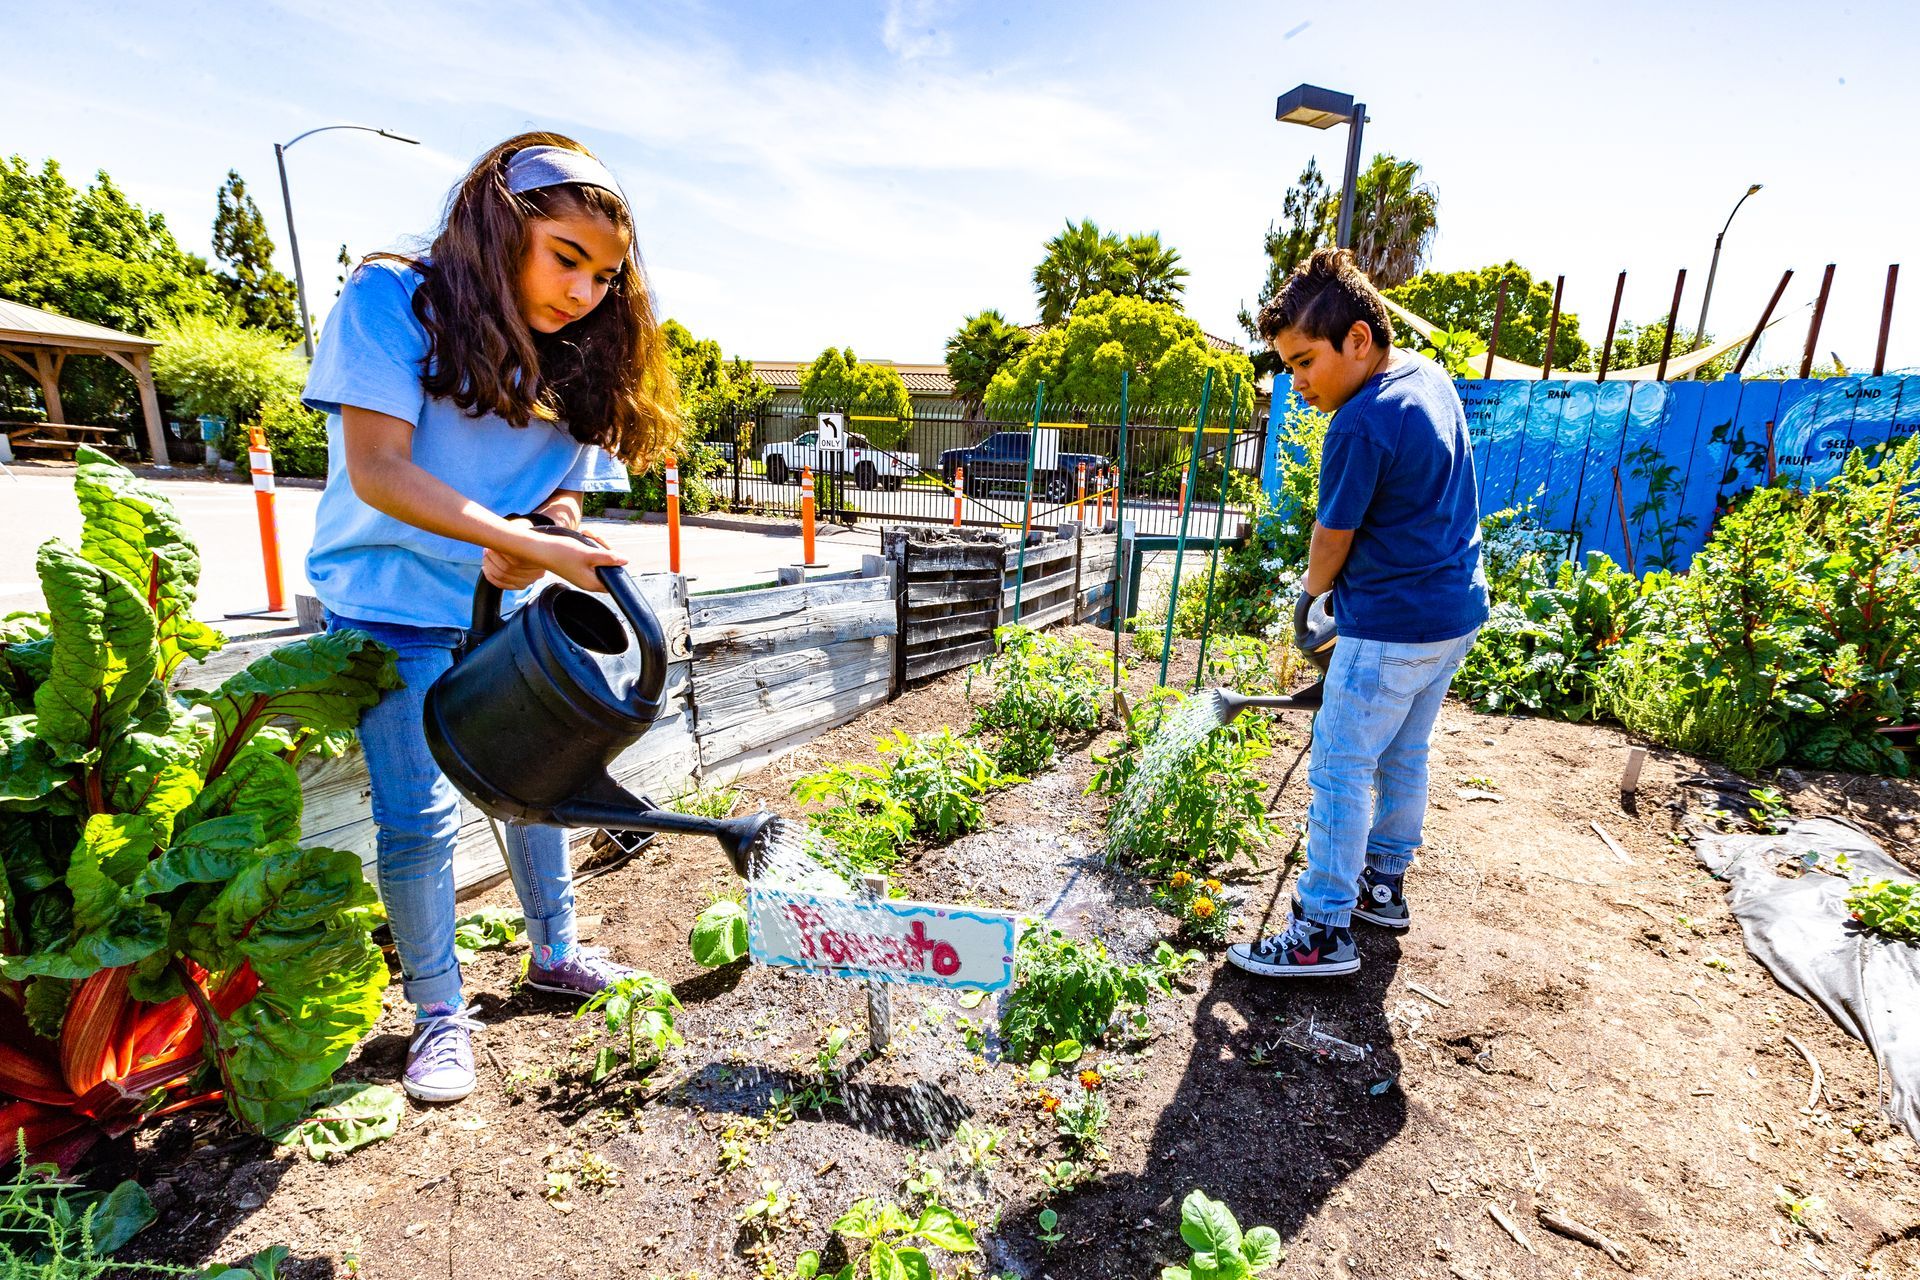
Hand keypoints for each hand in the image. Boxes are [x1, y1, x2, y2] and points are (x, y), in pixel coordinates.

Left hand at [481, 519, 546, 589]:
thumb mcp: (523, 532)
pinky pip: (502, 584)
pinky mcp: (520, 586)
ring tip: (485, 556)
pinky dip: (490, 577)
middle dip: (492, 558)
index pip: (515, 561)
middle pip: (507, 569)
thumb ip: (514, 534)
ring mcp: (529, 581)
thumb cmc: (526, 536)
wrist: (536, 546)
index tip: (492, 544)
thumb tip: (497, 535)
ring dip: (489, 565)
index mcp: (539, 558)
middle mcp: (536, 573)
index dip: (500, 553)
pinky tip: (485, 568)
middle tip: (486, 549)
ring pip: (503, 577)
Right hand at [495, 522, 625, 592]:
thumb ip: (608, 558)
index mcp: (592, 583)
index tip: (609, 551)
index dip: (615, 564)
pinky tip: (582, 535)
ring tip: (586, 534)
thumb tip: (625, 561)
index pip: (614, 579)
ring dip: (595, 543)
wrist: (539, 548)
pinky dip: (587, 544)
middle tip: (595, 538)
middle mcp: (588, 580)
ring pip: (598, 557)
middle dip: (604, 548)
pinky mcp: (576, 565)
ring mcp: (582, 572)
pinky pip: (589, 555)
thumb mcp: (588, 554)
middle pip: (607, 565)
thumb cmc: (561, 553)